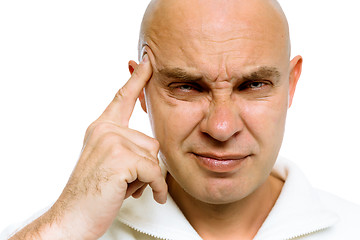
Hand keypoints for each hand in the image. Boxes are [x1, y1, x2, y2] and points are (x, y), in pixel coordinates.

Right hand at [14, 54, 167, 239]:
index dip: (137, 80)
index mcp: (102, 129)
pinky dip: (154, 188)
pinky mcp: (120, 158)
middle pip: (151, 142)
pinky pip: (154, 172)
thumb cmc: (92, 192)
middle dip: (145, 166)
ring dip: (145, 178)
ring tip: (123, 186)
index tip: (146, 62)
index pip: (122, 98)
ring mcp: (112, 142)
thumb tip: (150, 147)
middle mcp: (106, 131)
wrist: (72, 217)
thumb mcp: (108, 162)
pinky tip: (139, 194)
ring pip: (153, 157)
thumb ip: (126, 147)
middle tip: (123, 180)